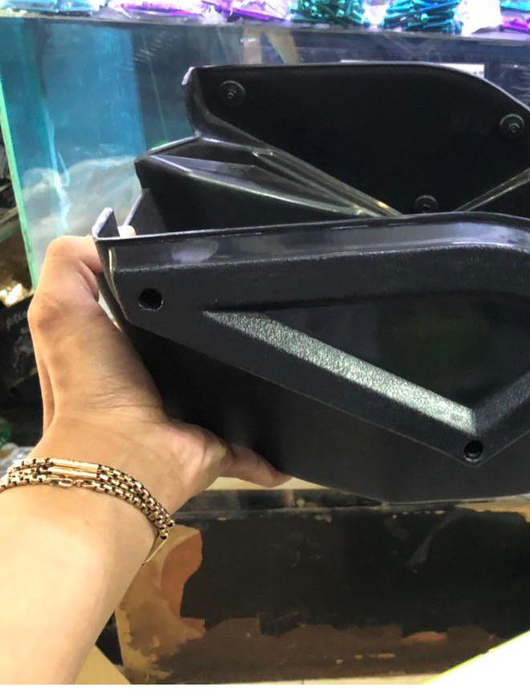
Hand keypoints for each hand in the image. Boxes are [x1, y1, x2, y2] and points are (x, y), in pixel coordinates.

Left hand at [27, 236, 288, 512]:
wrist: (122, 459)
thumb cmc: (91, 383)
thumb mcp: (62, 308)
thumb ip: (75, 264)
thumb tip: (121, 239)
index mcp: (119, 347)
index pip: (149, 305)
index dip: (167, 284)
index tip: (207, 260)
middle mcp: (153, 381)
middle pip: (196, 344)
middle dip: (221, 324)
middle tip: (261, 295)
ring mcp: (187, 417)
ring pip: (228, 388)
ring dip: (252, 377)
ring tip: (294, 347)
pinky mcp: (217, 446)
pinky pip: (254, 447)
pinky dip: (273, 451)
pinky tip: (297, 436)